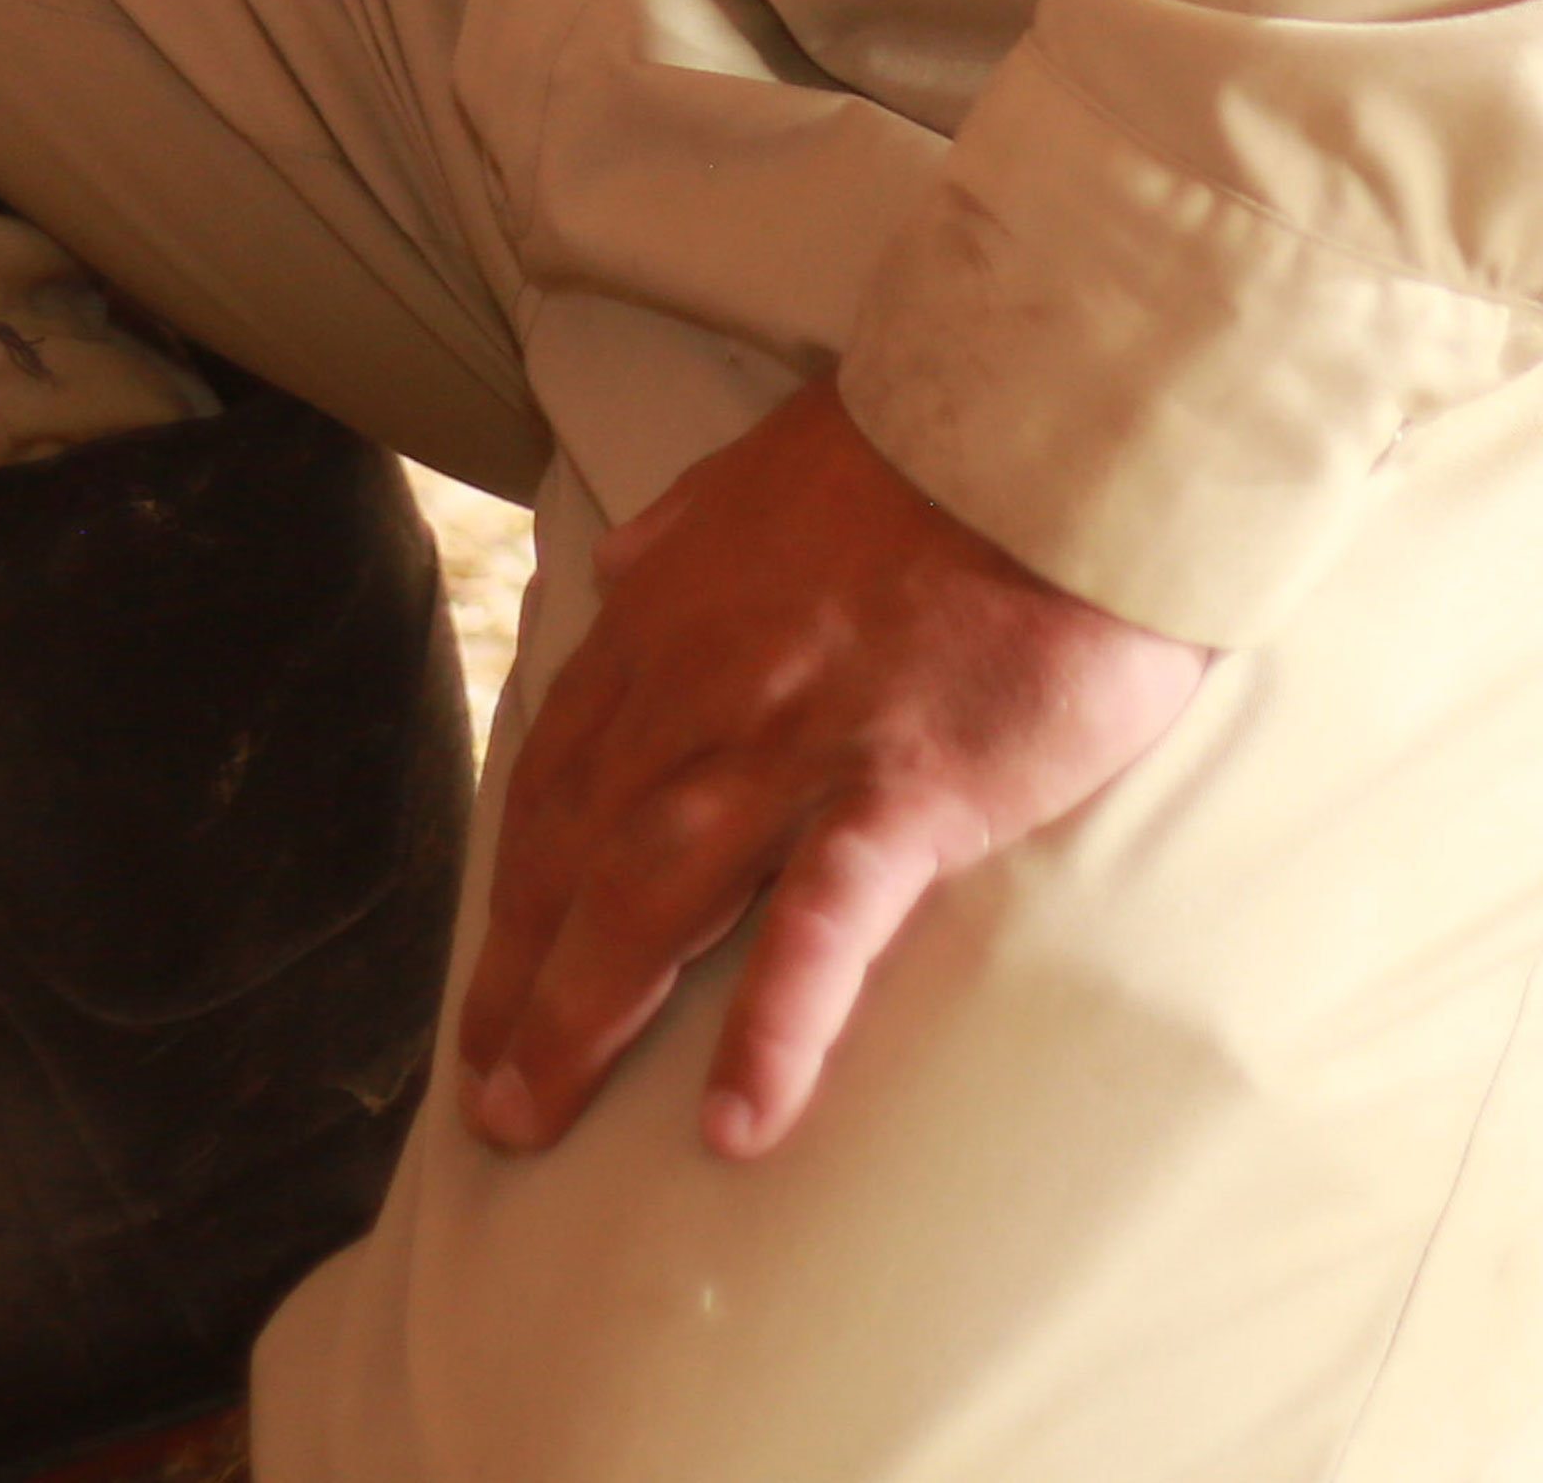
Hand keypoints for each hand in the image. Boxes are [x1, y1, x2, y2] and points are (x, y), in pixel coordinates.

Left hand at [454, 379, 1206, 1165]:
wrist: (1057, 419)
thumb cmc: (931, 442)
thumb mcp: (765, 464)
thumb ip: (684, 530)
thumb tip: (618, 571)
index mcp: (672, 618)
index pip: (562, 769)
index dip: (517, 875)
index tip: (494, 956)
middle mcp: (706, 691)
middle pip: (576, 855)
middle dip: (517, 979)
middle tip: (484, 1094)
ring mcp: (798, 746)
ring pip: (650, 900)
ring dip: (578, 1017)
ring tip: (527, 1120)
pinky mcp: (905, 791)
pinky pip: (823, 928)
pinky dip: (772, 1027)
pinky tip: (734, 1123)